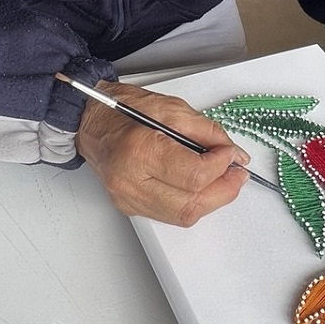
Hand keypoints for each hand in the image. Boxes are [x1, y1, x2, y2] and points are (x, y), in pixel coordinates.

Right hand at [76, 81, 249, 224]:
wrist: (89, 122)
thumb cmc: (122, 109)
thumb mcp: (171, 108)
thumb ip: (207, 132)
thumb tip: (234, 154)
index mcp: (139, 151)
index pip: (194, 175)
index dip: (221, 166)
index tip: (230, 154)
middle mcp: (130, 181)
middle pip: (191, 204)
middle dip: (223, 190)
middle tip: (235, 173)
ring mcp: (129, 198)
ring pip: (183, 215)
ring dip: (210, 199)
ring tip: (221, 179)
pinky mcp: (130, 206)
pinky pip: (170, 214)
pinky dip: (191, 201)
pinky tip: (199, 186)